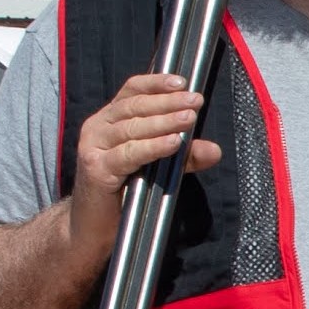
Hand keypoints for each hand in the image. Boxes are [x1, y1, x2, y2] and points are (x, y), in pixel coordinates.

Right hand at [70, 70, 220, 206]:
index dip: (156, 83)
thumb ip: (184, 156)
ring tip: (189, 118)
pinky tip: (173, 143)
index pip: (132, 90)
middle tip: (195, 100)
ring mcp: (94, 147)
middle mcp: (98, 127)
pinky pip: (129, 153)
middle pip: (135, 106)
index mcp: (110, 118)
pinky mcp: (96, 168)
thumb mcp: (159, 168)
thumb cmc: (125, 191)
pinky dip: (153, 147)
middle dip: (168, 102)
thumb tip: (214, 150)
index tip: (183, 82)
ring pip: (133, 128)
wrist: (93, 226)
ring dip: (164, 122)